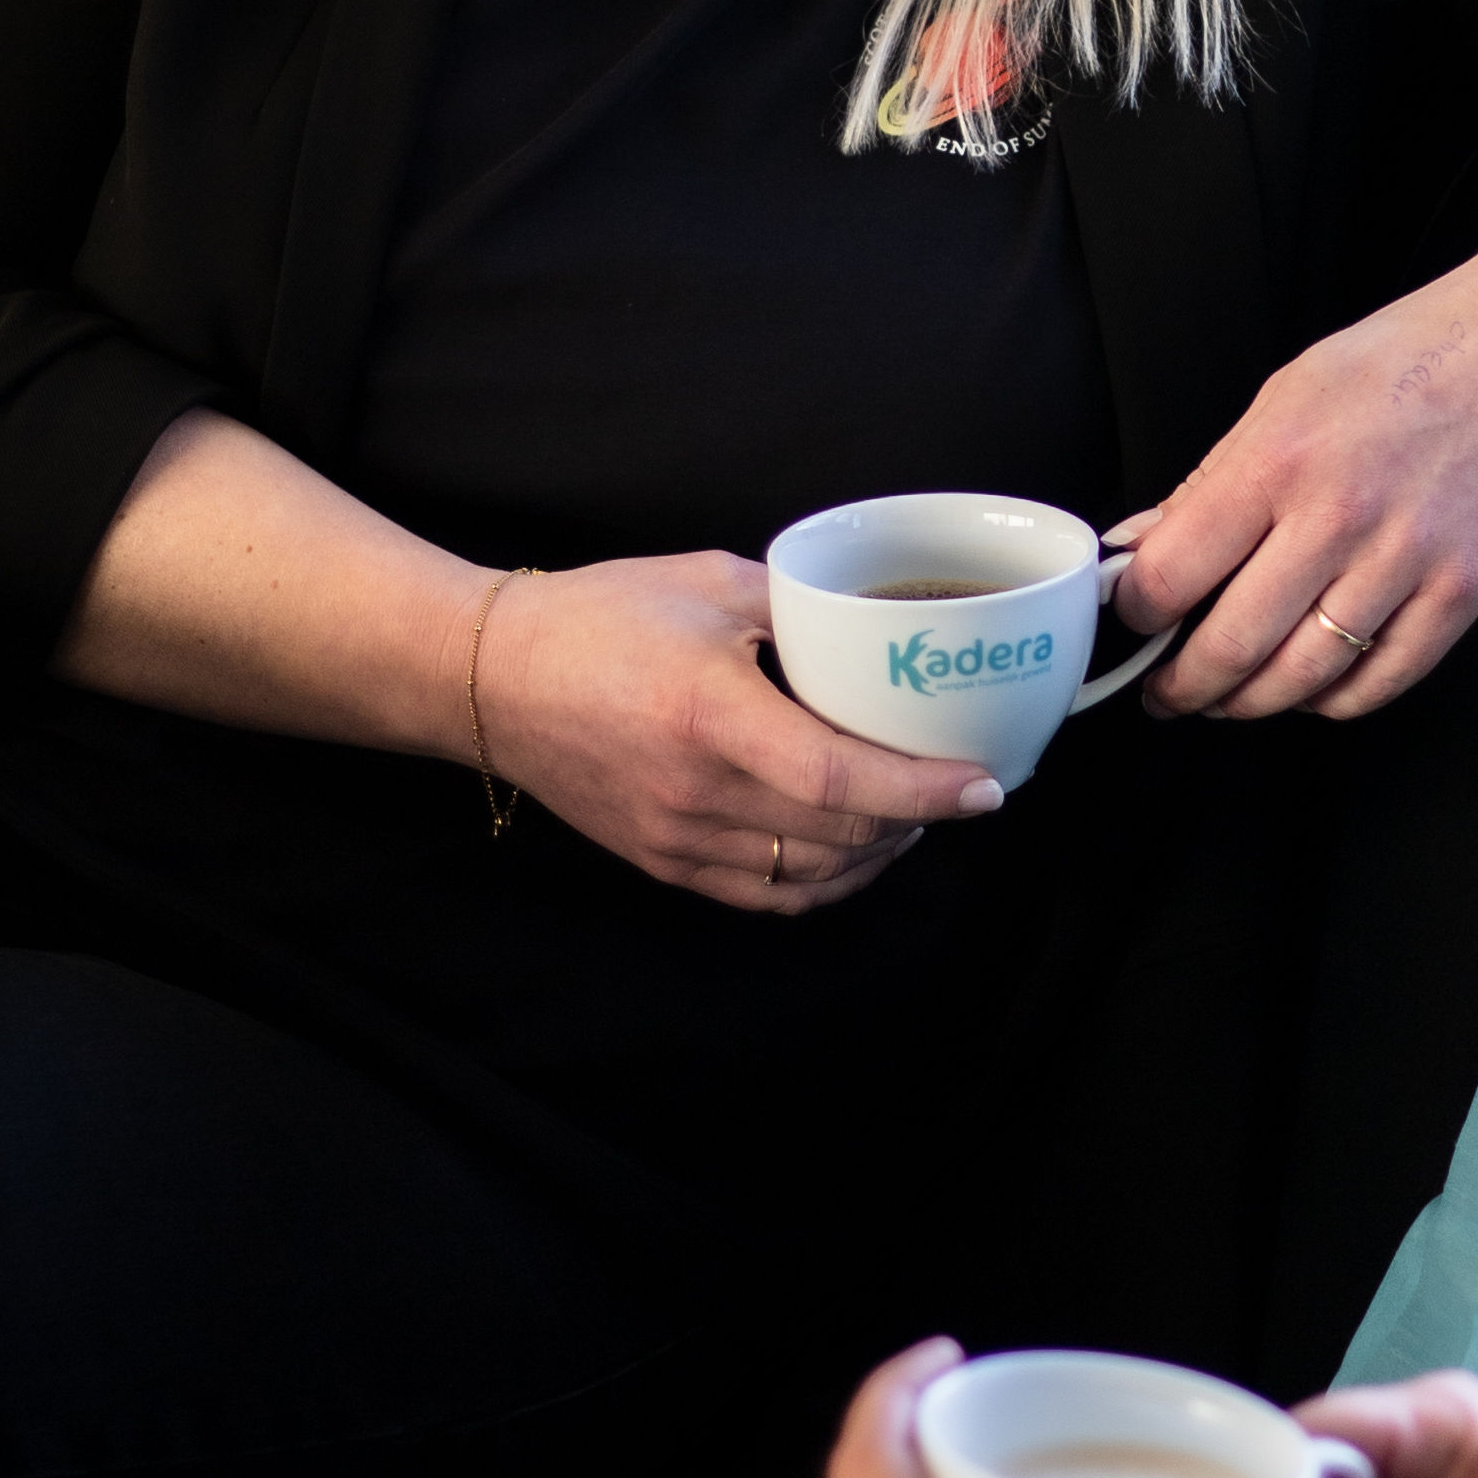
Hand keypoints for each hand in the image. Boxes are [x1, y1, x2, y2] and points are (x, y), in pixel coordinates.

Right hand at [479, 556, 1000, 913]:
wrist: (493, 679)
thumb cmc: (598, 618)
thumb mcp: (708, 582)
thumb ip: (800, 604)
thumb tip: (881, 623)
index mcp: (711, 713)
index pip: (840, 776)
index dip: (924, 788)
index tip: (984, 783)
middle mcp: (697, 790)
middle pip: (841, 832)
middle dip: (920, 818)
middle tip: (961, 784)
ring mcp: (678, 838)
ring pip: (813, 874)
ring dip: (880, 851)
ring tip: (914, 811)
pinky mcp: (665, 863)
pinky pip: (768, 895)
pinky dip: (828, 881)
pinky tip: (857, 848)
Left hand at [1106, 203, 1477, 723]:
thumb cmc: (1412, 357)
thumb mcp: (1290, 391)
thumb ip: (1216, 477)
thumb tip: (1145, 545)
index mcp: (1278, 460)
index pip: (1171, 575)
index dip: (1134, 617)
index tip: (1133, 624)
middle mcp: (1337, 518)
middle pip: (1230, 647)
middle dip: (1183, 687)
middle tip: (1169, 692)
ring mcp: (1405, 561)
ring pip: (1302, 679)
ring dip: (1252, 703)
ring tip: (1233, 698)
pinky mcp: (1463, 593)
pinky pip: (1383, 682)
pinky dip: (1335, 702)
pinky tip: (1315, 689)